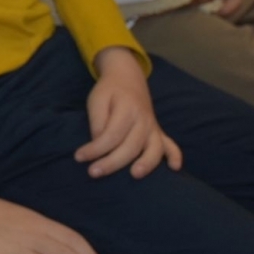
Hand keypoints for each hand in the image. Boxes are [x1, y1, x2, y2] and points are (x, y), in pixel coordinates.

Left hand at [79, 48, 182, 179]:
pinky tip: (174, 168)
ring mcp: (153, 127)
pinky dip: (175, 156)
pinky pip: (172, 145)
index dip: (95, 149)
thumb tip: (98, 144)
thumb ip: (97, 122)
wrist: (128, 78)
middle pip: (131, 146)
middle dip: (112, 162)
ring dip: (147, 163)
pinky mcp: (158, 132)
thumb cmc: (109, 91)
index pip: (111, 135)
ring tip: (135, 175)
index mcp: (126, 109)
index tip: (79, 157)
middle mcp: (144, 120)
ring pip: (154, 148)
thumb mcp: (97, 100)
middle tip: (93, 173)